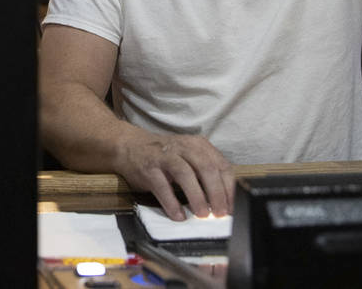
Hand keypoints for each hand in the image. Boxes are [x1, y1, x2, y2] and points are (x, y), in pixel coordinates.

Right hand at [113, 131, 234, 221]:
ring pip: (185, 174)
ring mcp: (165, 156)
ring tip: (202, 214)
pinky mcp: (149, 167)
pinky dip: (172, 202)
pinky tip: (178, 215)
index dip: (229, 188)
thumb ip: (204, 173)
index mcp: (198, 145)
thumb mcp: (188, 157)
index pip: (221, 165)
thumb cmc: (164, 156)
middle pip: (206, 168)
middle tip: (220, 213)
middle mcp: (183, 147)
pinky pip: (162, 186)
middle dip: (216, 193)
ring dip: (196, 196)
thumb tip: (223, 201)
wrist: (130, 146)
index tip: (232, 207)